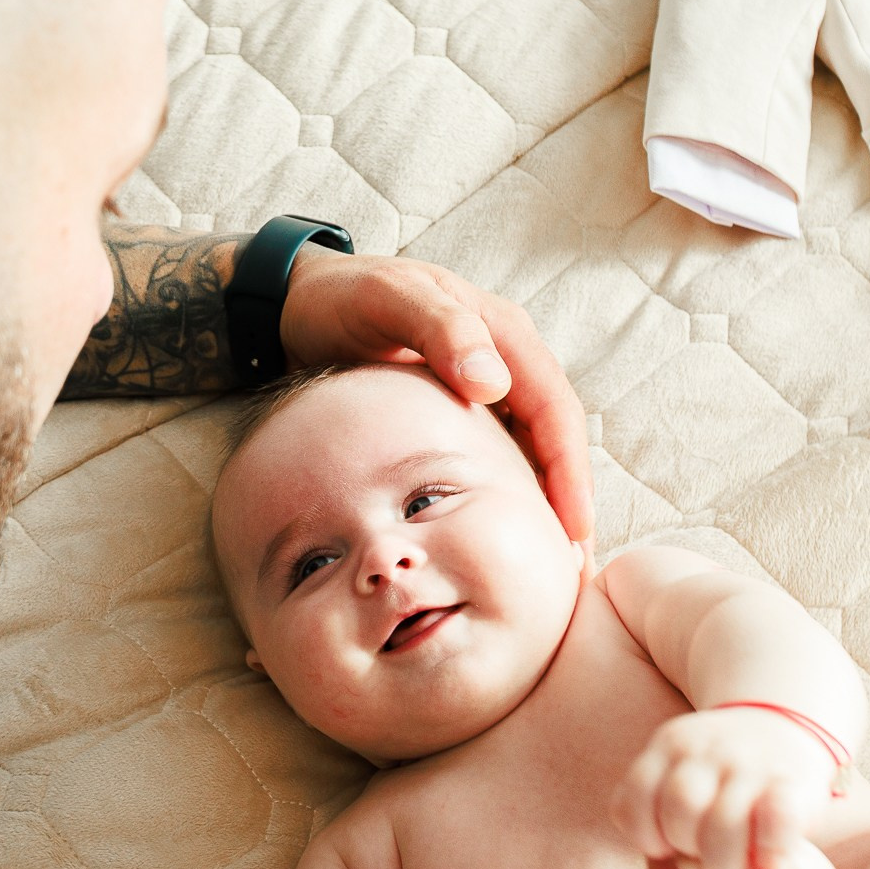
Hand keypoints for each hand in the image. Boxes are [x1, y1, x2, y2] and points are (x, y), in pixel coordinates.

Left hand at [278, 248, 593, 547]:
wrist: (296, 303)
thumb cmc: (342, 298)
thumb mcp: (388, 299)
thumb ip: (441, 329)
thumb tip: (495, 383)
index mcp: (502, 332)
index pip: (554, 409)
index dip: (569, 470)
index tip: (572, 528)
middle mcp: (505, 360)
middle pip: (554, 439)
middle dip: (568, 502)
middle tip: (572, 570)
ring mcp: (483, 388)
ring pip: (530, 453)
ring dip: (542, 505)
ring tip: (548, 569)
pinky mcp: (457, 412)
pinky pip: (495, 456)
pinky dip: (506, 497)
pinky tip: (495, 537)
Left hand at [610, 708, 838, 868]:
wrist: (786, 725)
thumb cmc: (723, 786)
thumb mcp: (686, 810)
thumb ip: (666, 860)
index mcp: (668, 746)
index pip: (632, 800)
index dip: (645, 837)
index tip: (666, 847)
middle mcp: (704, 749)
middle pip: (679, 811)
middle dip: (688, 851)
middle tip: (707, 862)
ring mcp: (749, 763)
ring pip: (724, 823)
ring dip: (725, 868)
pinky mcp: (793, 781)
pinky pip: (775, 820)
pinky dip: (768, 857)